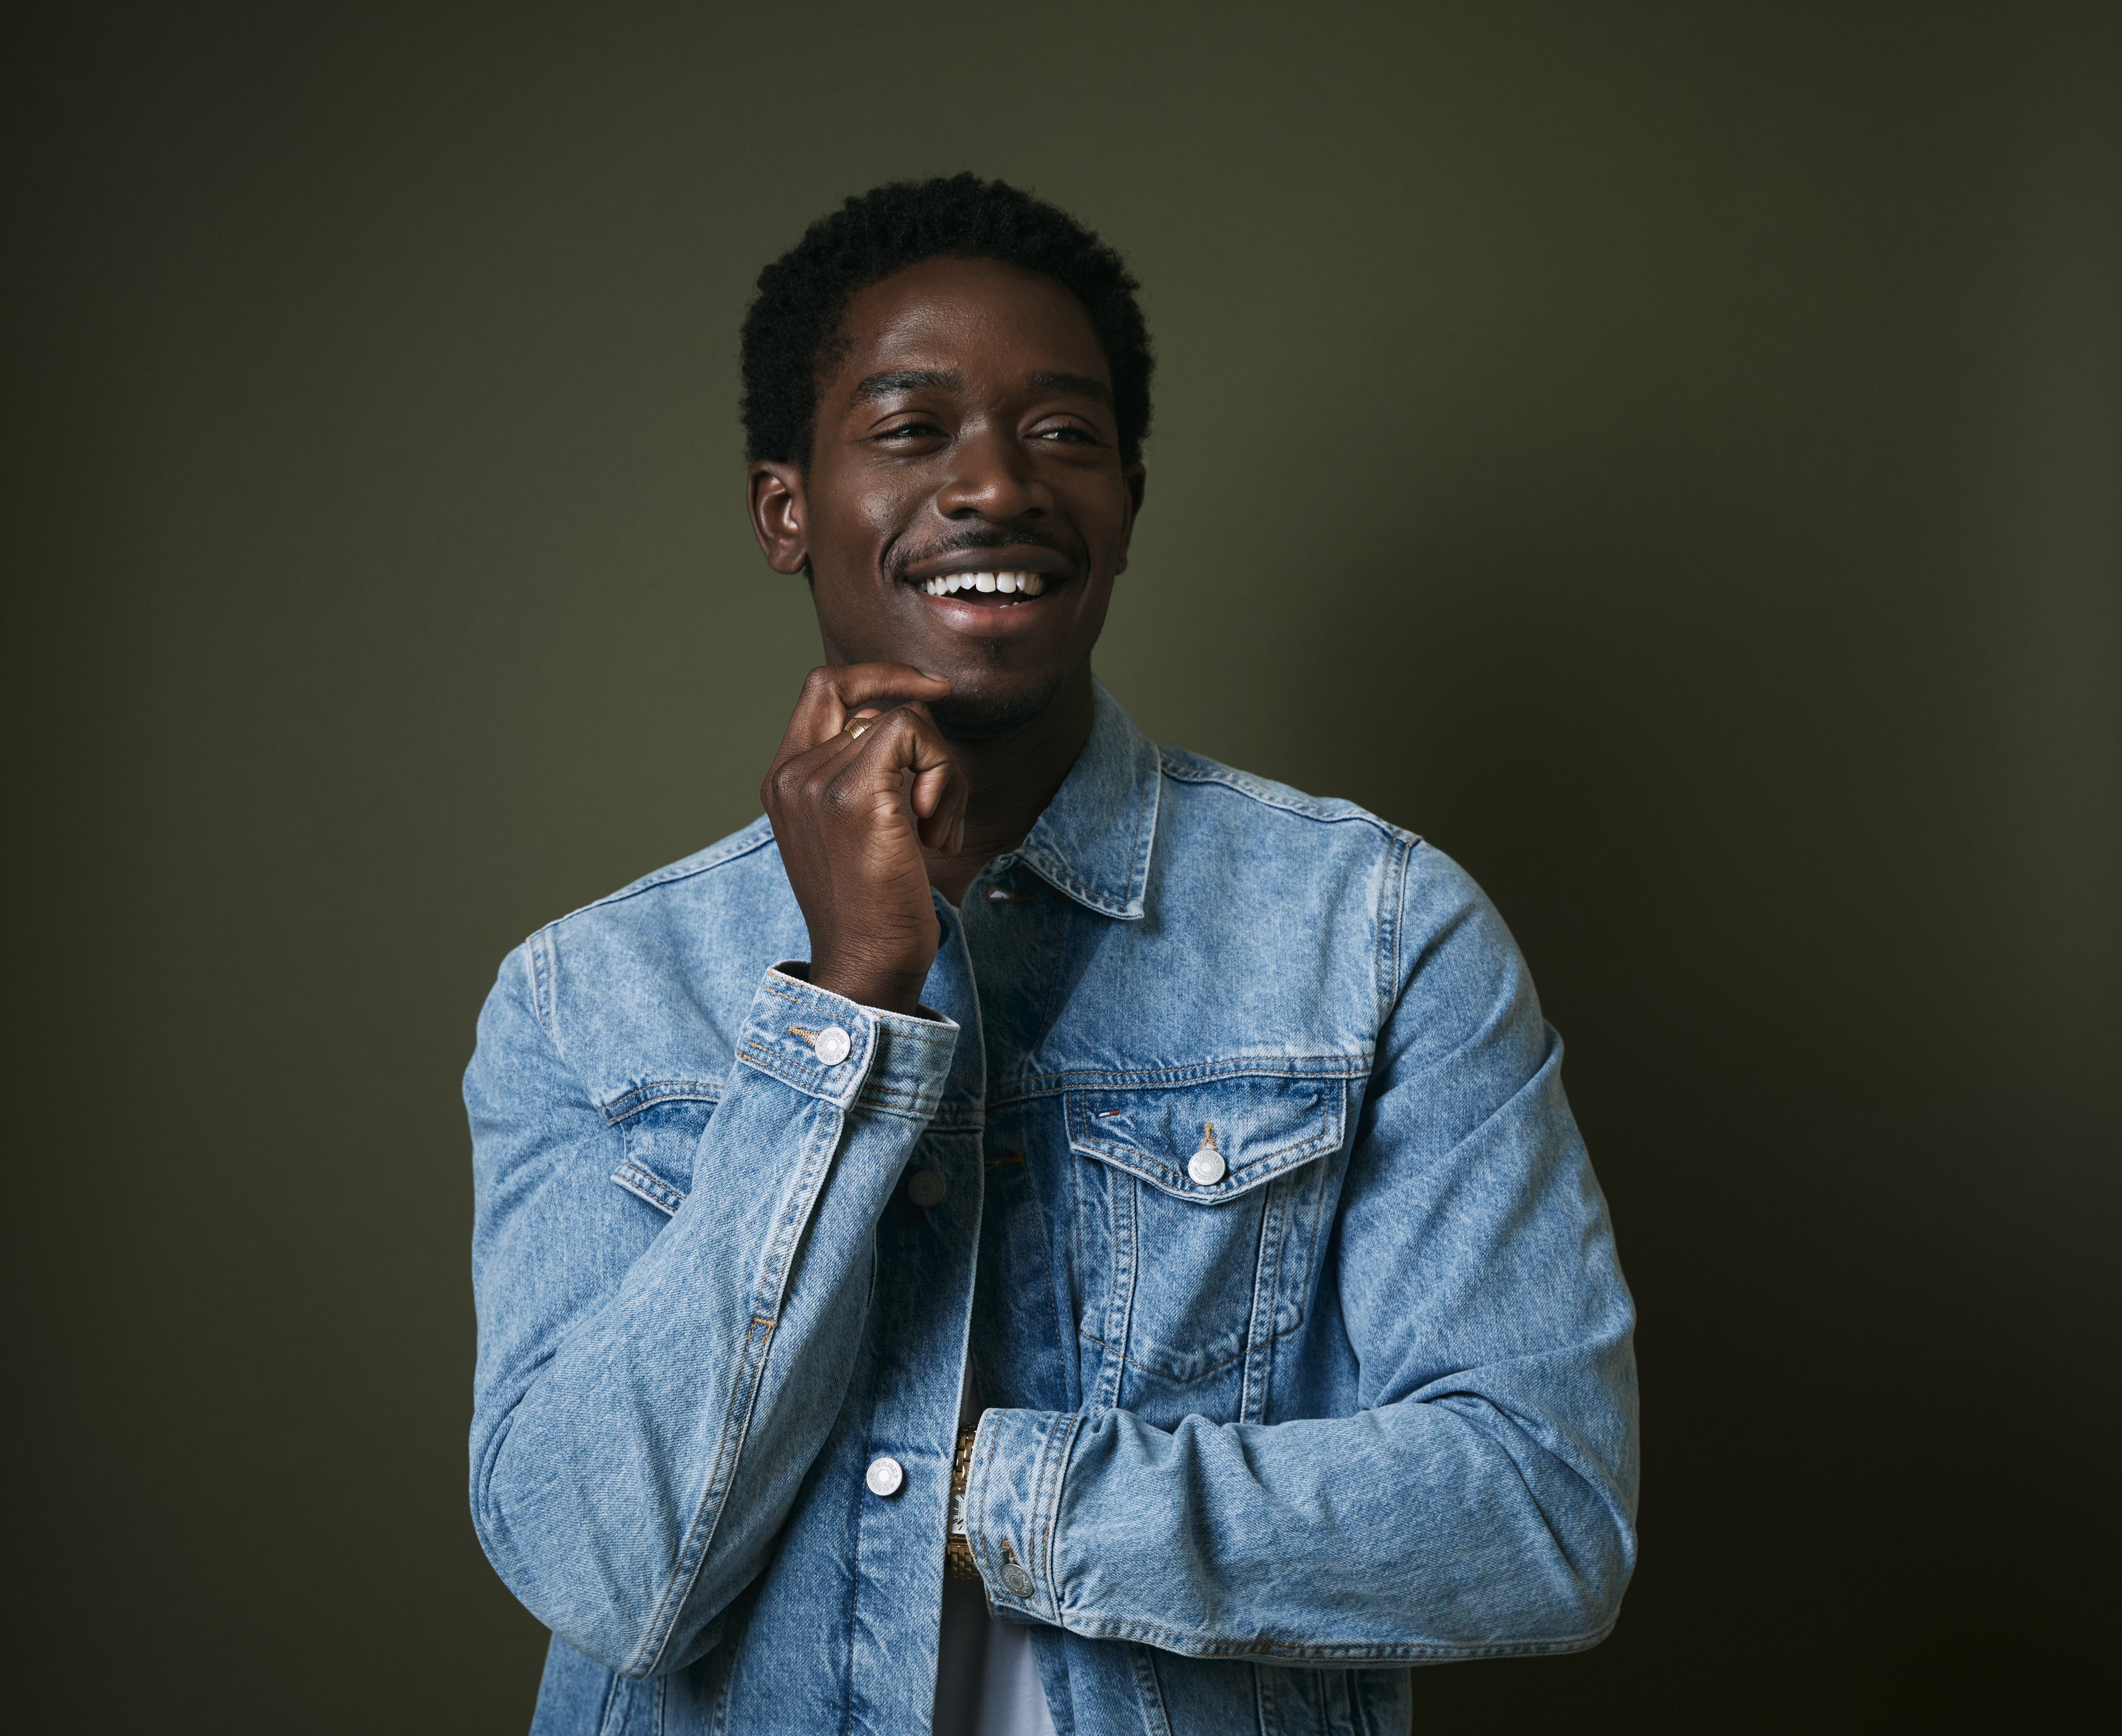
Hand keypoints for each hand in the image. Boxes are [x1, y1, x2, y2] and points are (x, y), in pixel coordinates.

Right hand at [762, 664, 965, 1016]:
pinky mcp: (853, 792)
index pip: (824, 687)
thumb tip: (904, 718)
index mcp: (784, 780)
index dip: (879, 675)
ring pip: (906, 719)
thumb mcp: (853, 828)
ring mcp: (816, 780)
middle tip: (942, 796)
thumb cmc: (873, 906)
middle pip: (873, 699)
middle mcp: (791, 774)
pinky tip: (937, 833)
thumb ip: (858, 772)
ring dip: (944, 774)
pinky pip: (914, 731)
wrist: (866, 964)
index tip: (931, 691)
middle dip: (926, 735)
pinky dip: (945, 775)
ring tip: (936, 833)